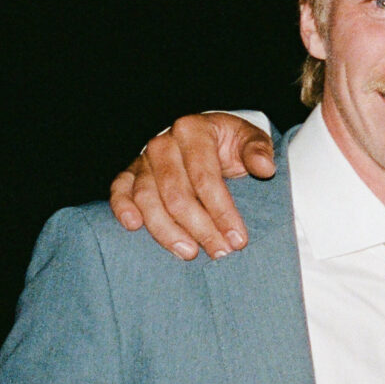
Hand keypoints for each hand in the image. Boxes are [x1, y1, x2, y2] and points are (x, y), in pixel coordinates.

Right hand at [108, 114, 277, 259]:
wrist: (205, 138)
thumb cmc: (230, 144)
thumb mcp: (250, 139)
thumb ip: (258, 150)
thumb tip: (265, 167)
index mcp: (193, 130)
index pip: (206, 177)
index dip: (222, 211)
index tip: (238, 239)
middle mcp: (163, 143)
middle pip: (177, 194)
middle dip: (201, 228)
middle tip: (221, 253)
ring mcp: (143, 159)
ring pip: (148, 199)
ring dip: (168, 231)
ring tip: (190, 253)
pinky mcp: (129, 174)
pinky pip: (119, 190)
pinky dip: (122, 208)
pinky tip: (133, 226)